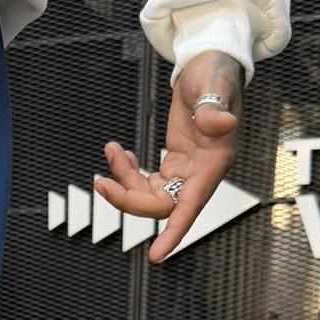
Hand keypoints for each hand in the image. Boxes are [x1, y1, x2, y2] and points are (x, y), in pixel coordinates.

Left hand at [94, 50, 244, 263]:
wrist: (212, 62)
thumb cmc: (217, 72)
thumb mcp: (216, 83)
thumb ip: (215, 106)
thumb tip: (217, 123)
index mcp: (214, 161)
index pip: (192, 206)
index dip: (174, 232)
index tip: (156, 256)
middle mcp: (201, 173)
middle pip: (160, 205)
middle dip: (128, 198)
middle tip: (101, 181)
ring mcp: (187, 170)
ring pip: (150, 195)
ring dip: (124, 181)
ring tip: (111, 151)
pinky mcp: (175, 163)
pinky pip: (147, 181)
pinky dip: (128, 171)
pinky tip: (119, 153)